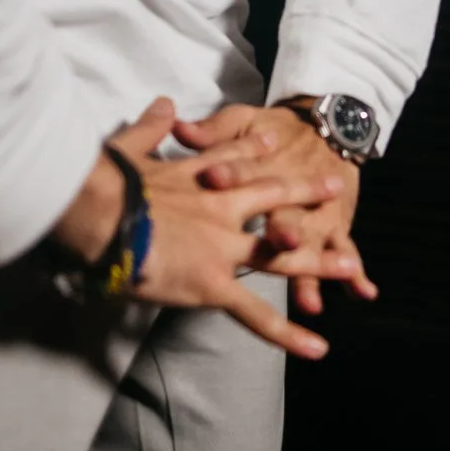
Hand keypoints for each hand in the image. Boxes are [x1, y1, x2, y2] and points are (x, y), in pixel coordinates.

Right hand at [54, 97, 346, 358]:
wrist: (101, 215)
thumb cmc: (106, 185)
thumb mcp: (130, 147)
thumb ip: (151, 126)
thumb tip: (164, 103)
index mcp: (198, 178)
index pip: (235, 157)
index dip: (256, 149)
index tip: (276, 138)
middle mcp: (220, 208)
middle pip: (272, 197)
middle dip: (304, 193)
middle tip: (334, 186)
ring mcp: (222, 247)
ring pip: (279, 255)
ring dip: (315, 262)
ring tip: (348, 266)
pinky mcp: (214, 283)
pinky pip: (255, 314)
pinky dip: (287, 333)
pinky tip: (316, 347)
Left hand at [176, 103, 377, 316]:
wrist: (328, 126)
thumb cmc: (274, 128)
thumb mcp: (243, 120)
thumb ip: (213, 130)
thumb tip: (180, 128)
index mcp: (260, 166)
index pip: (242, 171)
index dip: (229, 173)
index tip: (213, 177)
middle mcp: (289, 196)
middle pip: (284, 215)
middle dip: (283, 230)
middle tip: (282, 240)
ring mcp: (315, 215)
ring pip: (314, 242)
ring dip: (314, 267)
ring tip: (310, 299)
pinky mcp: (336, 226)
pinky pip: (347, 249)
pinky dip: (357, 272)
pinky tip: (364, 292)